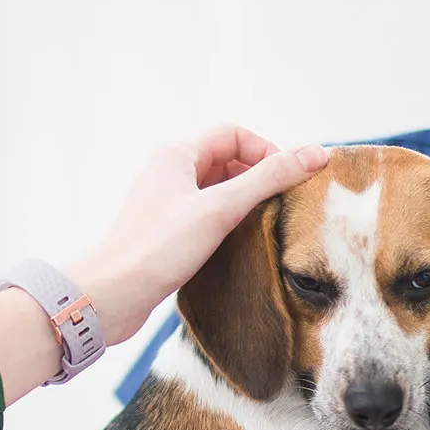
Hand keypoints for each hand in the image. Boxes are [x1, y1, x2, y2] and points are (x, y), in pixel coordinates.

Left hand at [69, 128, 327, 343]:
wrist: (113, 294)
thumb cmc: (160, 248)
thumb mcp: (222, 208)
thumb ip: (269, 179)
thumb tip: (315, 154)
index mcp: (176, 155)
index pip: (233, 135)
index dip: (266, 151)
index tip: (287, 180)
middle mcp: (167, 173)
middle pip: (225, 161)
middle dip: (257, 178)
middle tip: (281, 205)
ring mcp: (164, 204)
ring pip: (215, 191)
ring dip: (242, 203)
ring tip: (263, 226)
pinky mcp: (162, 233)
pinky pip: (203, 216)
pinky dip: (225, 224)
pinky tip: (236, 245)